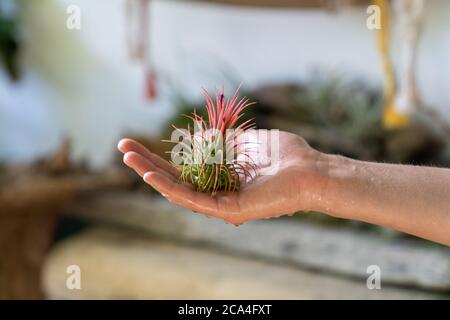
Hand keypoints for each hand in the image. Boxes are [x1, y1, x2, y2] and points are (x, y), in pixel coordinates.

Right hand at [118, 130, 330, 224]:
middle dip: (147, 163)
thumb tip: (200, 137)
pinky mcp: (229, 210)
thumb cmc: (283, 155)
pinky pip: (195, 200)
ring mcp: (221, 203)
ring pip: (178, 191)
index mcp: (220, 177)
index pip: (182, 167)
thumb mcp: (246, 141)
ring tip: (128, 158)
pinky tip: (152, 176)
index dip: (159, 155)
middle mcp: (216, 192)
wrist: (310, 170)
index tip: (138, 141)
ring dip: (151, 174)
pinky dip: (172, 188)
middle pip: (175, 178)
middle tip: (122, 147)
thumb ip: (221, 140)